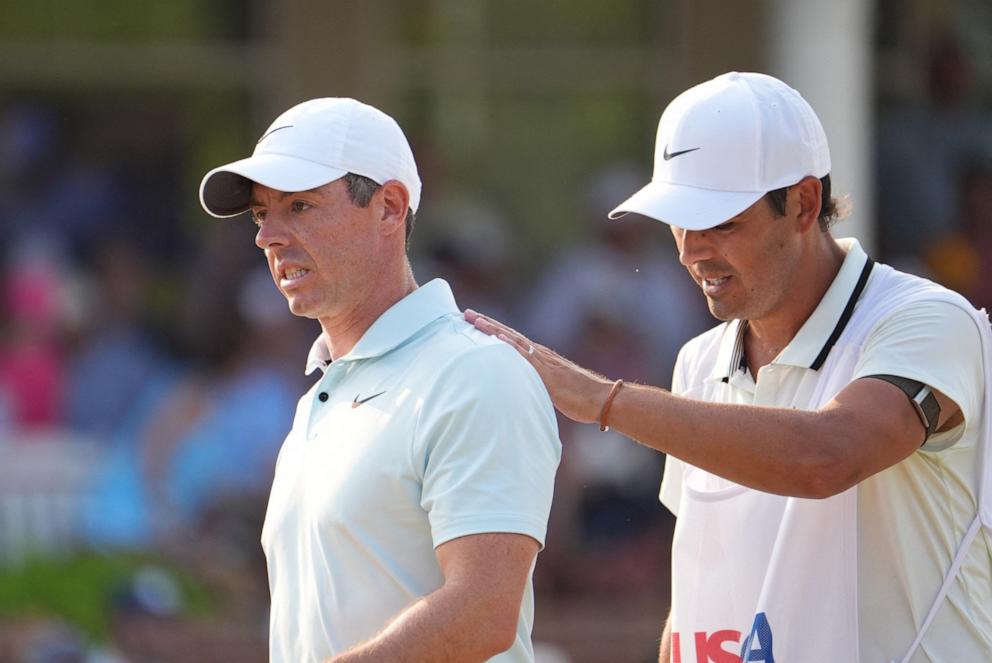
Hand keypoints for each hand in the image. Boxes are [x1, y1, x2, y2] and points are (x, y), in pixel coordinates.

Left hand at [464, 309, 612, 424]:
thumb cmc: (581, 398)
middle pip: (508, 335)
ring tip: (474, 319)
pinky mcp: (547, 373)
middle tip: (466, 313)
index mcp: (540, 358)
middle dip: (486, 323)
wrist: (602, 400)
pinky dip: (510, 347)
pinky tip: (497, 339)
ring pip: (513, 341)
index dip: (493, 330)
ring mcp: (543, 362)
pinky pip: (525, 358)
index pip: (512, 340)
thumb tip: (526, 391)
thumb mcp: (553, 390)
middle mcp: (540, 355)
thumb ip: (539, 385)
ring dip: (493, 329)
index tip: (475, 321)